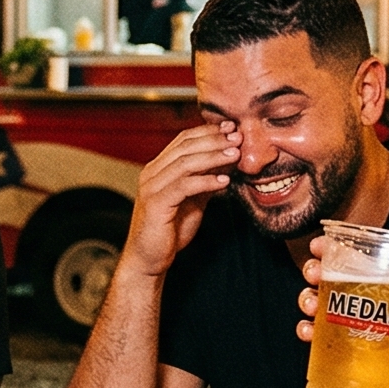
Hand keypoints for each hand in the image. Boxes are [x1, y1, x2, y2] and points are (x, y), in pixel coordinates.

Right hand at [119, 122, 239, 276]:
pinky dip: (206, 181)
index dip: (208, 132)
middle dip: (214, 140)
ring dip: (213, 156)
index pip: (183, 140)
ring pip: (185, 163)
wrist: (150, 258)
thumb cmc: (170, 230)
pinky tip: (224, 181)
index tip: (232, 129)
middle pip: (185, 146)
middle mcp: (151, 173)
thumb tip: (227, 164)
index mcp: (158, 168)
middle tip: (239, 137)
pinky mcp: (156, 204)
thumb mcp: (193, 200)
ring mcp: (151, 187)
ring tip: (236, 155)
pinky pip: (184, 186)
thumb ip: (205, 181)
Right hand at [294, 237, 388, 387]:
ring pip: (314, 300)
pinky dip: (305, 330)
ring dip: (306, 298)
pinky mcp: (334, 344)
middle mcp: (355, 298)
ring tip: (312, 307)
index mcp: (376, 283)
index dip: (330, 246)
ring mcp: (342, 320)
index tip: (319, 245)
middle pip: (325, 274)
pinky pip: (312, 332)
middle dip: (313, 270)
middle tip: (315, 275)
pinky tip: (308, 332)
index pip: (350, 257)